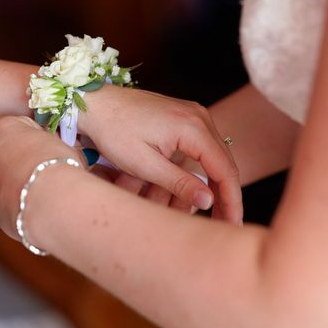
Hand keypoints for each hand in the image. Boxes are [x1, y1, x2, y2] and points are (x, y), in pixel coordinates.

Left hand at [0, 116, 80, 237]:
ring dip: (21, 182)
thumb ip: (50, 142)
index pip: (20, 126)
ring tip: (46, 188)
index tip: (53, 146)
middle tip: (49, 166)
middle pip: (7, 152)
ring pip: (4, 178)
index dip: (40, 138)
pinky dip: (21, 202)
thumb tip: (55, 149)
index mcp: (1, 128)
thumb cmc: (55, 164)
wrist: (48, 201)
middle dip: (25, 158)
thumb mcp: (58, 140)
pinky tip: (40, 203)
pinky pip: (9, 201)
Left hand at [78, 85, 241, 222]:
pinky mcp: (181, 119)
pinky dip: (185, 172)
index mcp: (194, 127)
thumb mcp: (144, 164)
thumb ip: (179, 183)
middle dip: (219, 197)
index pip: (225, 170)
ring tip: (183, 213)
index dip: (231, 201)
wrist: (94, 102)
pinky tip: (172, 193)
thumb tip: (209, 202)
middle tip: (221, 225)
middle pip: (221, 165)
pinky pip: (193, 150)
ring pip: (205, 160)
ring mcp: (191, 116)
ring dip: (194, 186)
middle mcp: (199, 118)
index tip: (234, 225)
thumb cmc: (113, 130)